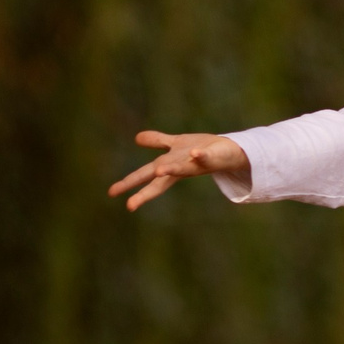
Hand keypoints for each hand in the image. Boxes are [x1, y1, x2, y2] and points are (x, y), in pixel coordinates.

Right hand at [109, 131, 247, 209]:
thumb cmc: (203, 149)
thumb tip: (137, 138)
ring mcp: (196, 163)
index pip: (149, 178)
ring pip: (182, 168)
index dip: (131, 185)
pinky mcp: (212, 156)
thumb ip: (157, 141)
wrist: (231, 150)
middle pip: (160, 180)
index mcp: (171, 166)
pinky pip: (206, 156)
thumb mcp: (176, 143)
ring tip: (159, 170)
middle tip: (129, 205)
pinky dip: (200, 155)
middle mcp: (181, 168)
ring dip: (171, 169)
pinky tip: (194, 152)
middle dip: (145, 192)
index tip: (112, 194)